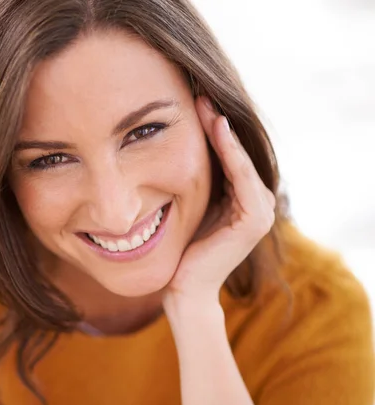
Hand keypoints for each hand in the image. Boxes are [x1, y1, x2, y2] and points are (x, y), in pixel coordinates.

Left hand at [164, 96, 275, 305]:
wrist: (183, 286)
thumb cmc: (180, 246)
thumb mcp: (189, 203)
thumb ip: (196, 179)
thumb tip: (171, 144)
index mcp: (240, 197)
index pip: (227, 154)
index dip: (211, 127)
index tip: (191, 100)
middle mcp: (254, 201)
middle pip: (235, 153)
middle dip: (216, 123)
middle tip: (198, 93)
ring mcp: (259, 211)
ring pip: (240, 160)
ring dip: (223, 132)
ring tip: (206, 105)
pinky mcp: (255, 220)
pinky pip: (242, 178)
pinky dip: (232, 153)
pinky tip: (218, 129)